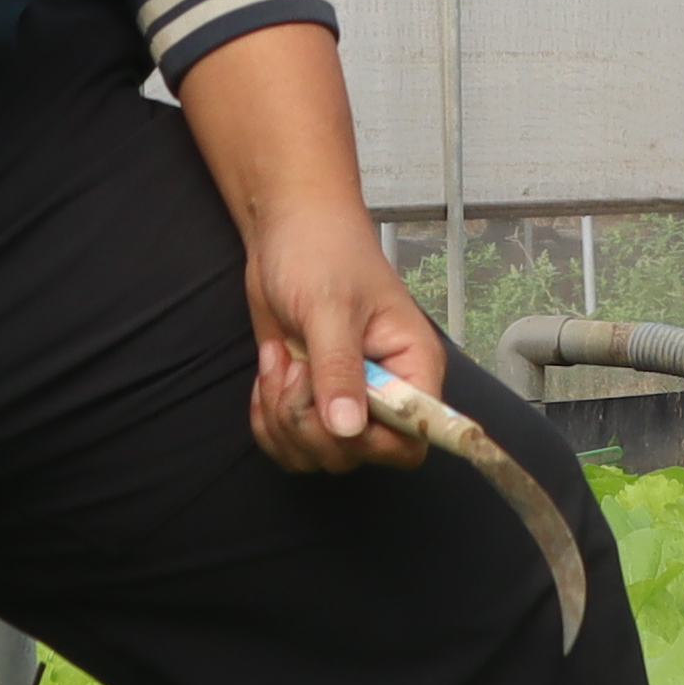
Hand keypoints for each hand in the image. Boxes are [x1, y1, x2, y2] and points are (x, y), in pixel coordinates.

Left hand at [174, 22, 427, 473]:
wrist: (285, 228)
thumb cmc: (322, 251)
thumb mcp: (330, 307)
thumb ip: (340, 369)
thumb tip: (349, 430)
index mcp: (412, 367)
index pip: (414, 440)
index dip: (373, 442)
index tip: (336, 414)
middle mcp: (384, 392)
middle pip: (358, 456)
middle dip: (311, 425)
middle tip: (295, 374)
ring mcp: (344, 398)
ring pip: (318, 455)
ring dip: (284, 420)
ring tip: (280, 368)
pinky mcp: (309, 400)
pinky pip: (290, 443)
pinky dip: (268, 420)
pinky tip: (268, 376)